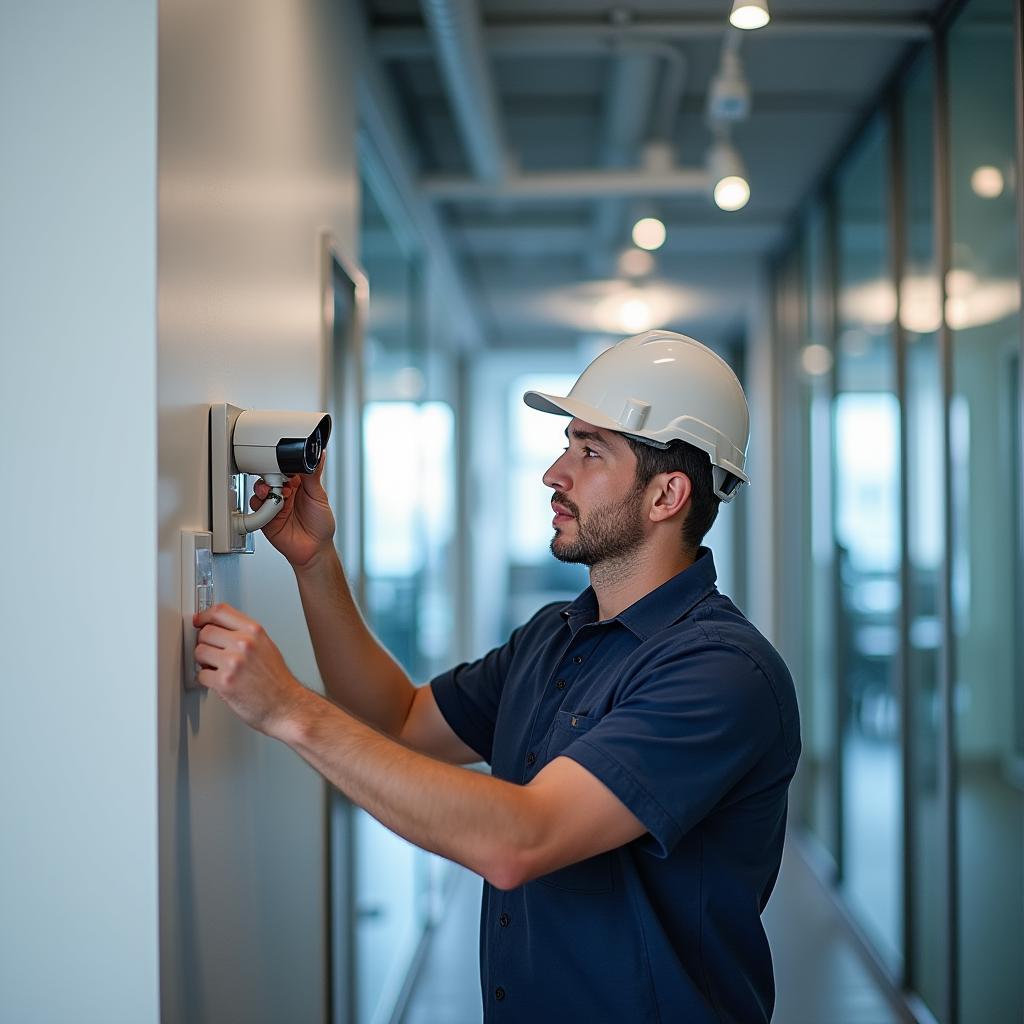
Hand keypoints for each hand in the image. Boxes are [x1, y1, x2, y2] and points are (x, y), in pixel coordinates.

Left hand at [193, 603, 307, 736]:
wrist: (285, 706)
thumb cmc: (277, 681)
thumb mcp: (266, 647)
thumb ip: (245, 635)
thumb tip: (221, 629)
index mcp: (254, 632)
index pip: (221, 611)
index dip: (205, 616)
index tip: (199, 620)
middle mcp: (244, 643)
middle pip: (205, 632)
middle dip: (205, 643)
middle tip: (211, 652)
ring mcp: (233, 662)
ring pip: (199, 652)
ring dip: (204, 662)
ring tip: (217, 668)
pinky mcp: (224, 682)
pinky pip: (200, 674)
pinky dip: (206, 680)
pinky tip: (219, 681)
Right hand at [250, 452, 335, 566]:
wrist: (315, 549)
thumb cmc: (321, 525)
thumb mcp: (320, 496)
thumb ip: (314, 476)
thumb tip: (318, 455)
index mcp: (298, 484)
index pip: (285, 467)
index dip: (281, 463)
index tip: (281, 461)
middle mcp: (284, 493)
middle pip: (268, 476)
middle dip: (269, 474)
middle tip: (276, 479)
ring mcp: (274, 505)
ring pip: (259, 490)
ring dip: (262, 488)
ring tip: (272, 493)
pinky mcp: (266, 518)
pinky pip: (256, 507)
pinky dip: (259, 504)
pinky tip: (269, 506)